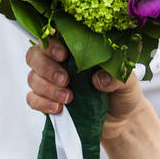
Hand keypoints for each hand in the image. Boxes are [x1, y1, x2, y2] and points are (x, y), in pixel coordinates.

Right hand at [25, 40, 147, 139]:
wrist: (121, 120)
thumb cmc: (122, 93)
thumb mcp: (127, 82)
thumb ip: (116, 76)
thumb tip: (99, 79)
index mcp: (76, 50)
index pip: (52, 38)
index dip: (52, 44)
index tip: (63, 55)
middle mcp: (59, 63)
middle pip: (35, 56)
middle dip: (47, 68)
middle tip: (65, 80)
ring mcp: (51, 82)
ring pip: (33, 78)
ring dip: (47, 88)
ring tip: (69, 98)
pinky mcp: (48, 101)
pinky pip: (32, 99)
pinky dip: (42, 103)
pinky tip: (58, 108)